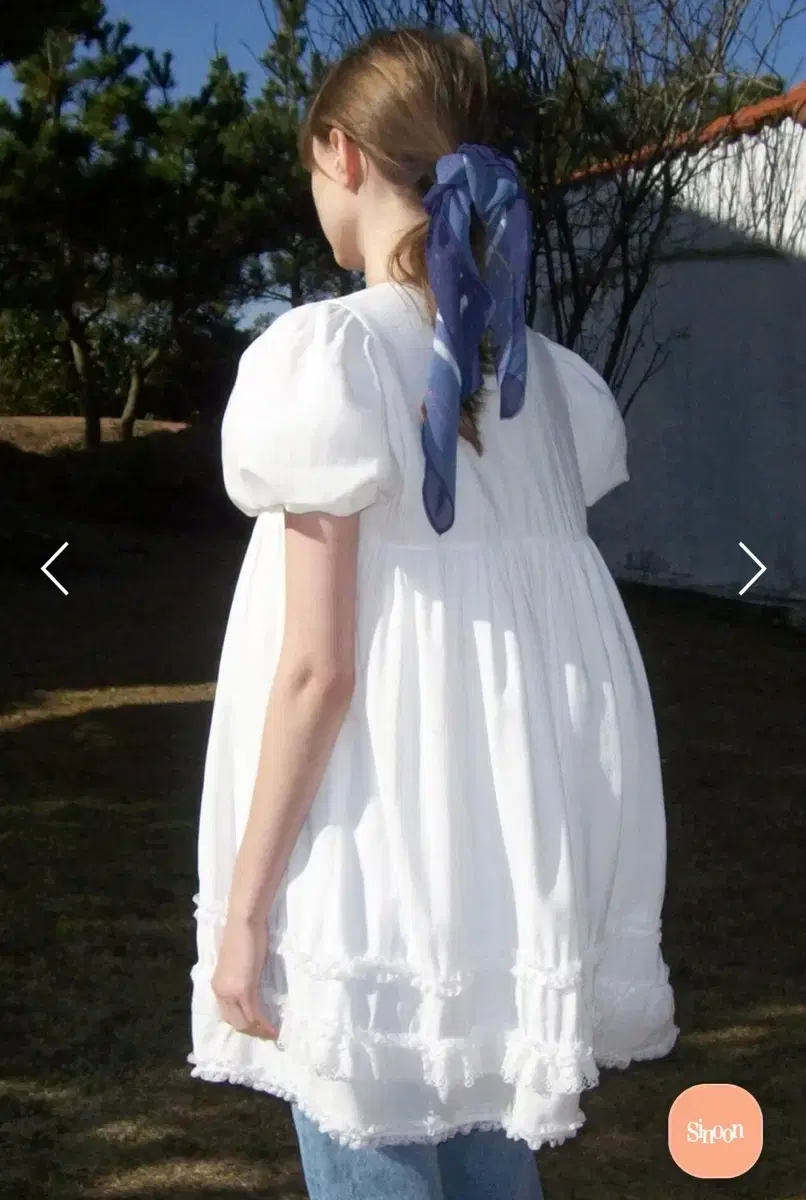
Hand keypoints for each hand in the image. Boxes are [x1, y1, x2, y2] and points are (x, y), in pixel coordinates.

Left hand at [211, 916, 277, 1040]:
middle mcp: (221, 993)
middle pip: (236, 1022)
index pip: (228, 1015)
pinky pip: (254, 1014)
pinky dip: (264, 1024)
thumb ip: (241, 980)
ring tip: (273, 1034)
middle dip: (252, 1032)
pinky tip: (274, 1028)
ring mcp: (231, 992)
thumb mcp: (239, 965)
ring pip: (245, 1022)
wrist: (243, 924)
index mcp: (217, 987)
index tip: (257, 1029)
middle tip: (267, 1035)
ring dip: (259, 1031)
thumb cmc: (243, 938)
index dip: (243, 1025)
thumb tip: (249, 989)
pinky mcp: (244, 989)